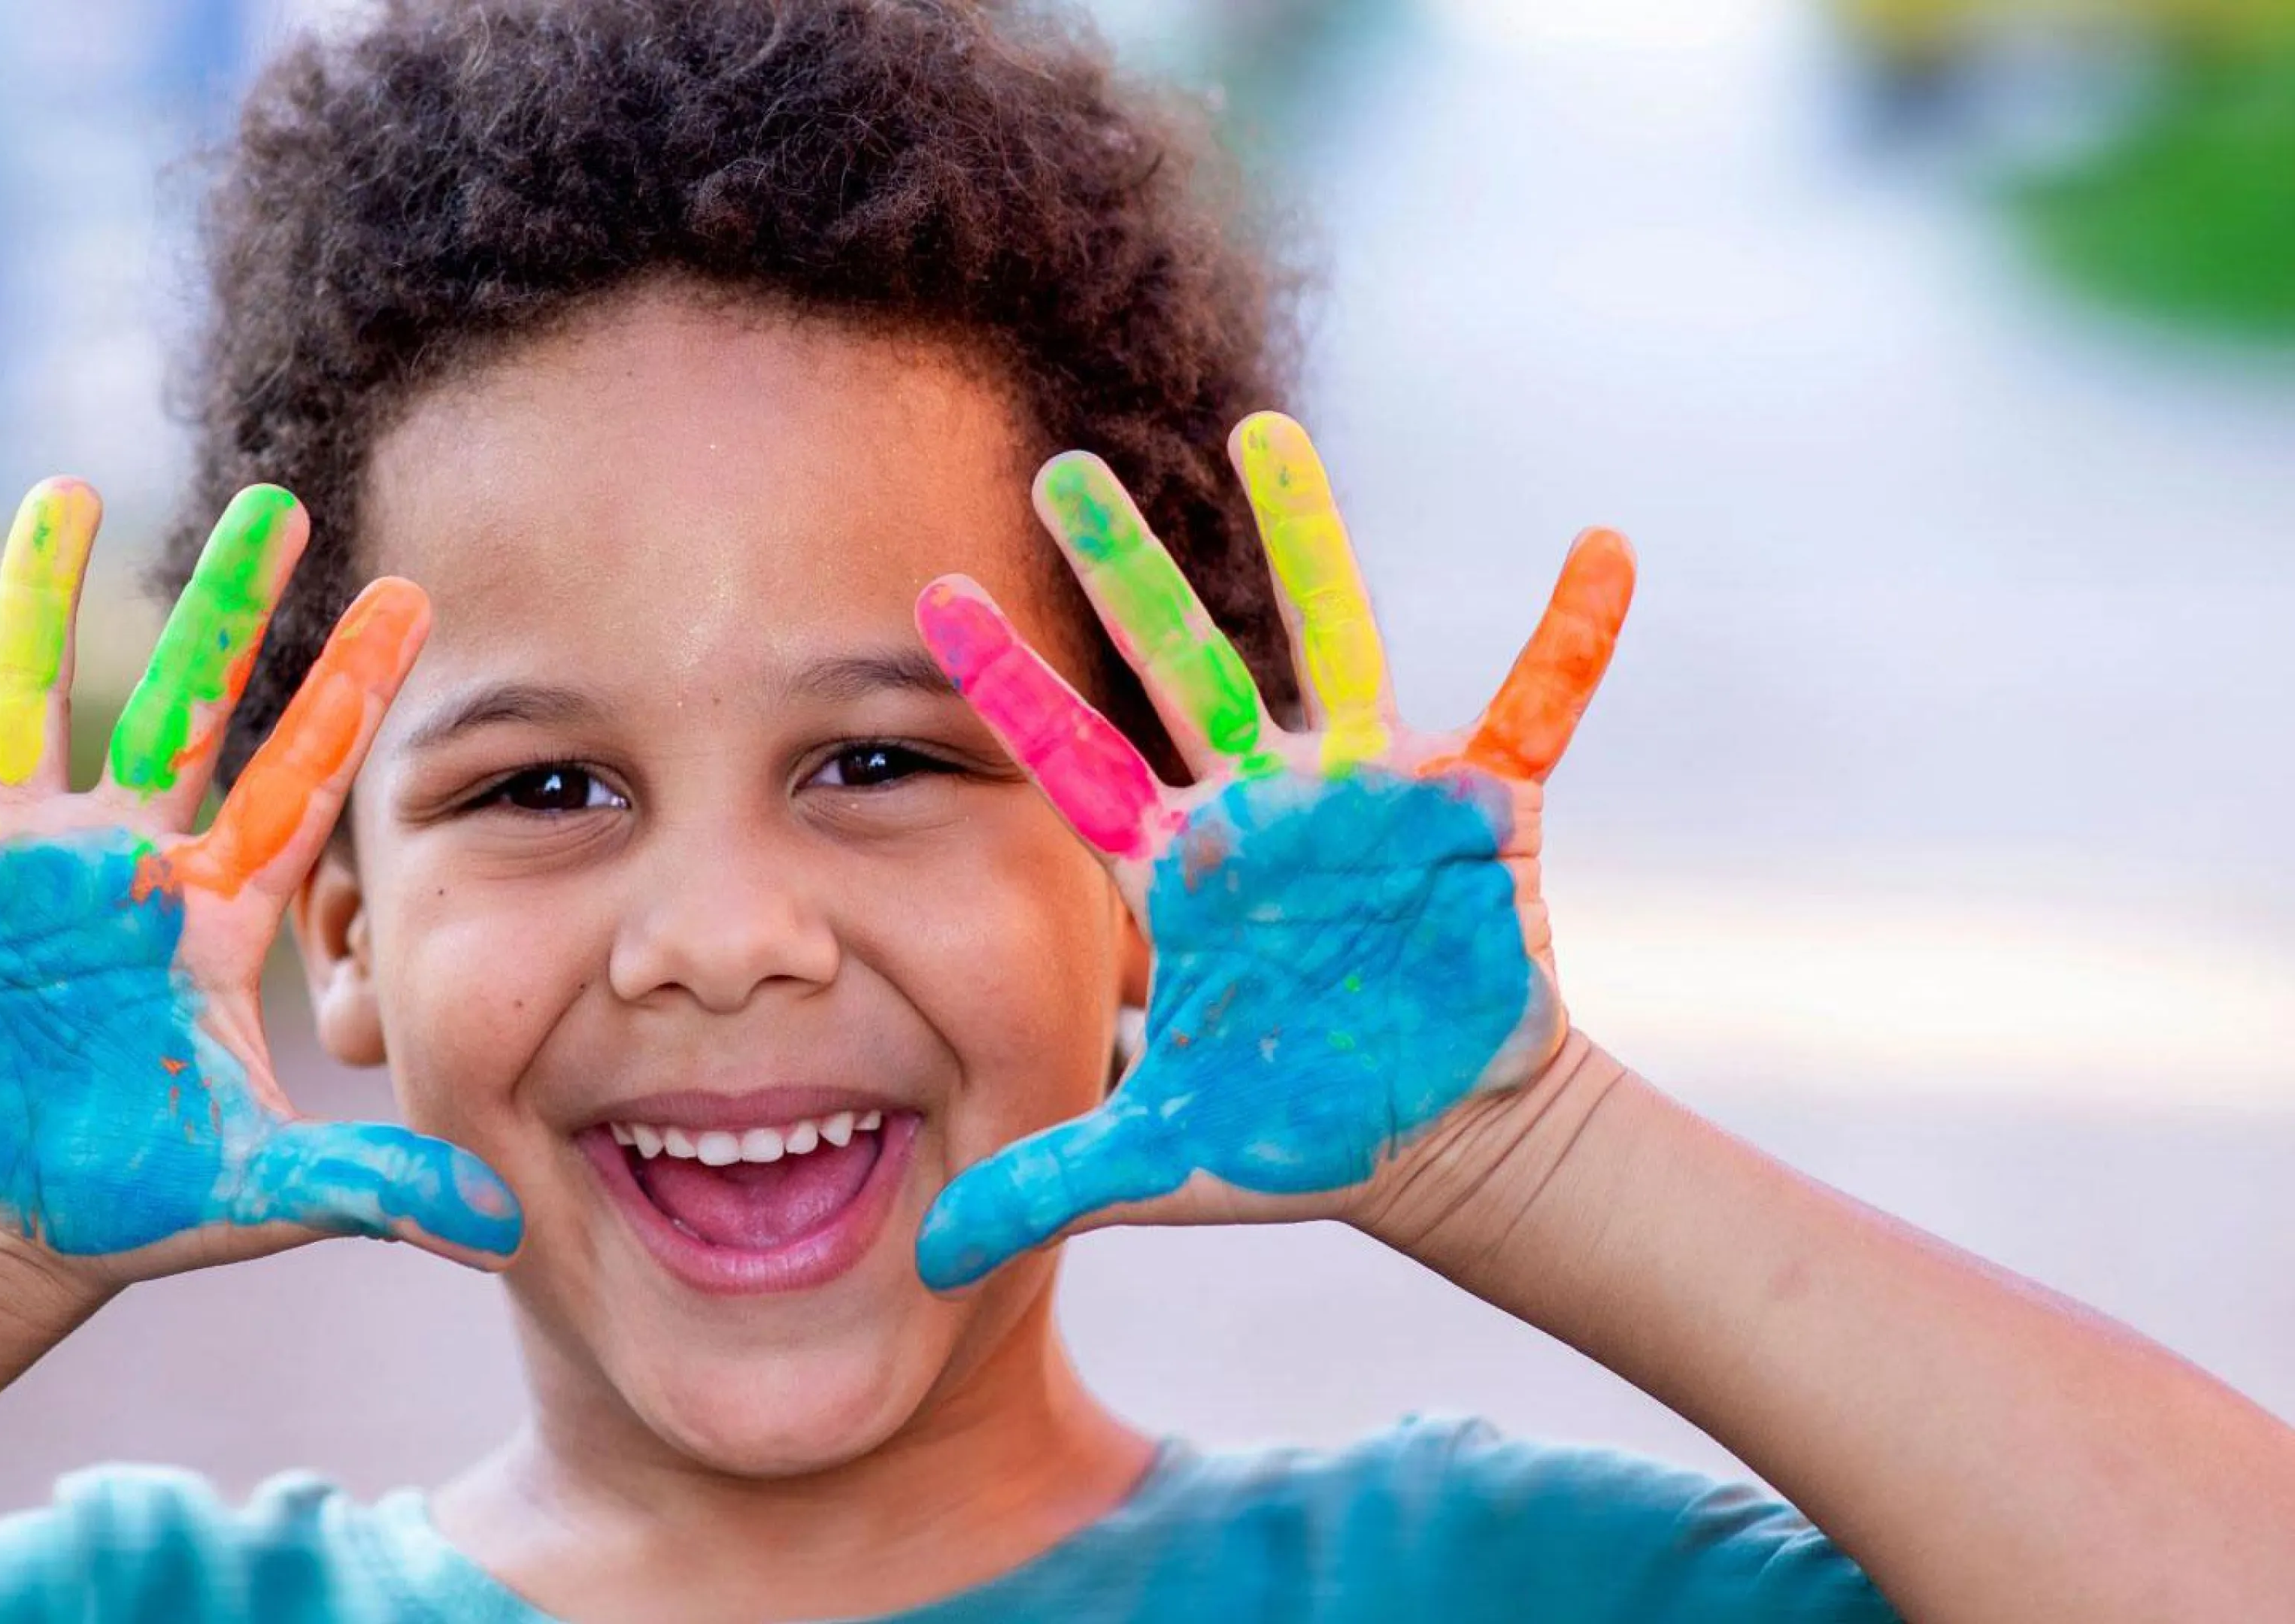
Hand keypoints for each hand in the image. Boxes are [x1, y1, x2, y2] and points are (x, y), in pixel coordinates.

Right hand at [0, 481, 521, 1289]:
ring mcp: (19, 864)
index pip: (302, 779)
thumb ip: (374, 1185)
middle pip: (186, 707)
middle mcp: (127, 859)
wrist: (8, 1226)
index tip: (411, 592)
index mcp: (218, 909)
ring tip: (69, 492)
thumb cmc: (143, 1195)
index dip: (350, 691)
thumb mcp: (265, 1190)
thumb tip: (498, 1226)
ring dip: (40, 603)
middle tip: (278, 503)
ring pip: (31, 704)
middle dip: (228, 609)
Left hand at [909, 412, 1632, 1290]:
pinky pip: (1537, 706)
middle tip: (1053, 464)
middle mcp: (1262, 805)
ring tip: (1267, 433)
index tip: (927, 597)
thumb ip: (1046, 1183)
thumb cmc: (1299, 1135)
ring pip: (1336, 639)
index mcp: (1179, 869)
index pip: (1068, 760)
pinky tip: (1604, 550)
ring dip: (1303, 540)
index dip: (1003, 686)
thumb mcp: (1164, 1161)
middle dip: (1117, 570)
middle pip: (1176, 664)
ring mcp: (1368, 797)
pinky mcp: (1479, 814)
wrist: (1442, 1142)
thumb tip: (922, 1266)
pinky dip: (1571, 637)